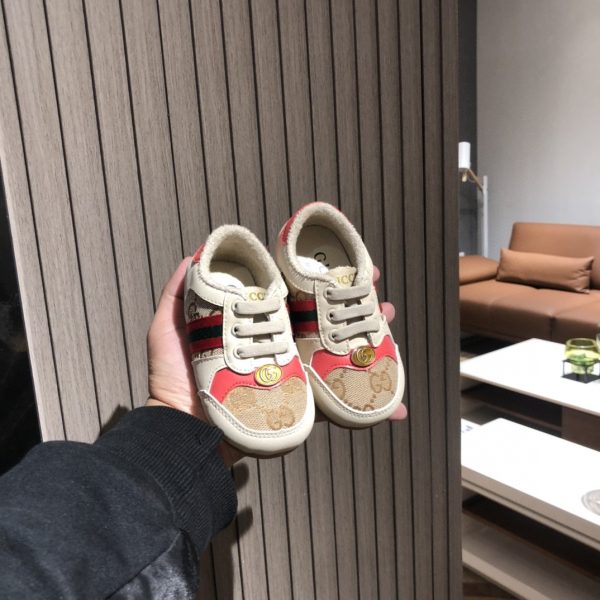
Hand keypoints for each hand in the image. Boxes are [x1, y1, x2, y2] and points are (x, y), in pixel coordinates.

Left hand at [146, 259, 406, 465]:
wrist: (181, 432)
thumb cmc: (172, 381)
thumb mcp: (167, 330)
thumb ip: (177, 294)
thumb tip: (194, 255)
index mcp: (257, 329)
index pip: (294, 299)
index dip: (318, 283)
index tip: (338, 265)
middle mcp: (280, 350)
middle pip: (324, 325)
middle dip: (354, 307)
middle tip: (378, 294)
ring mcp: (291, 378)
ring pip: (337, 357)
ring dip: (371, 343)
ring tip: (388, 323)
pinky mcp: (297, 406)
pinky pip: (337, 405)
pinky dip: (368, 408)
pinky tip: (395, 405)